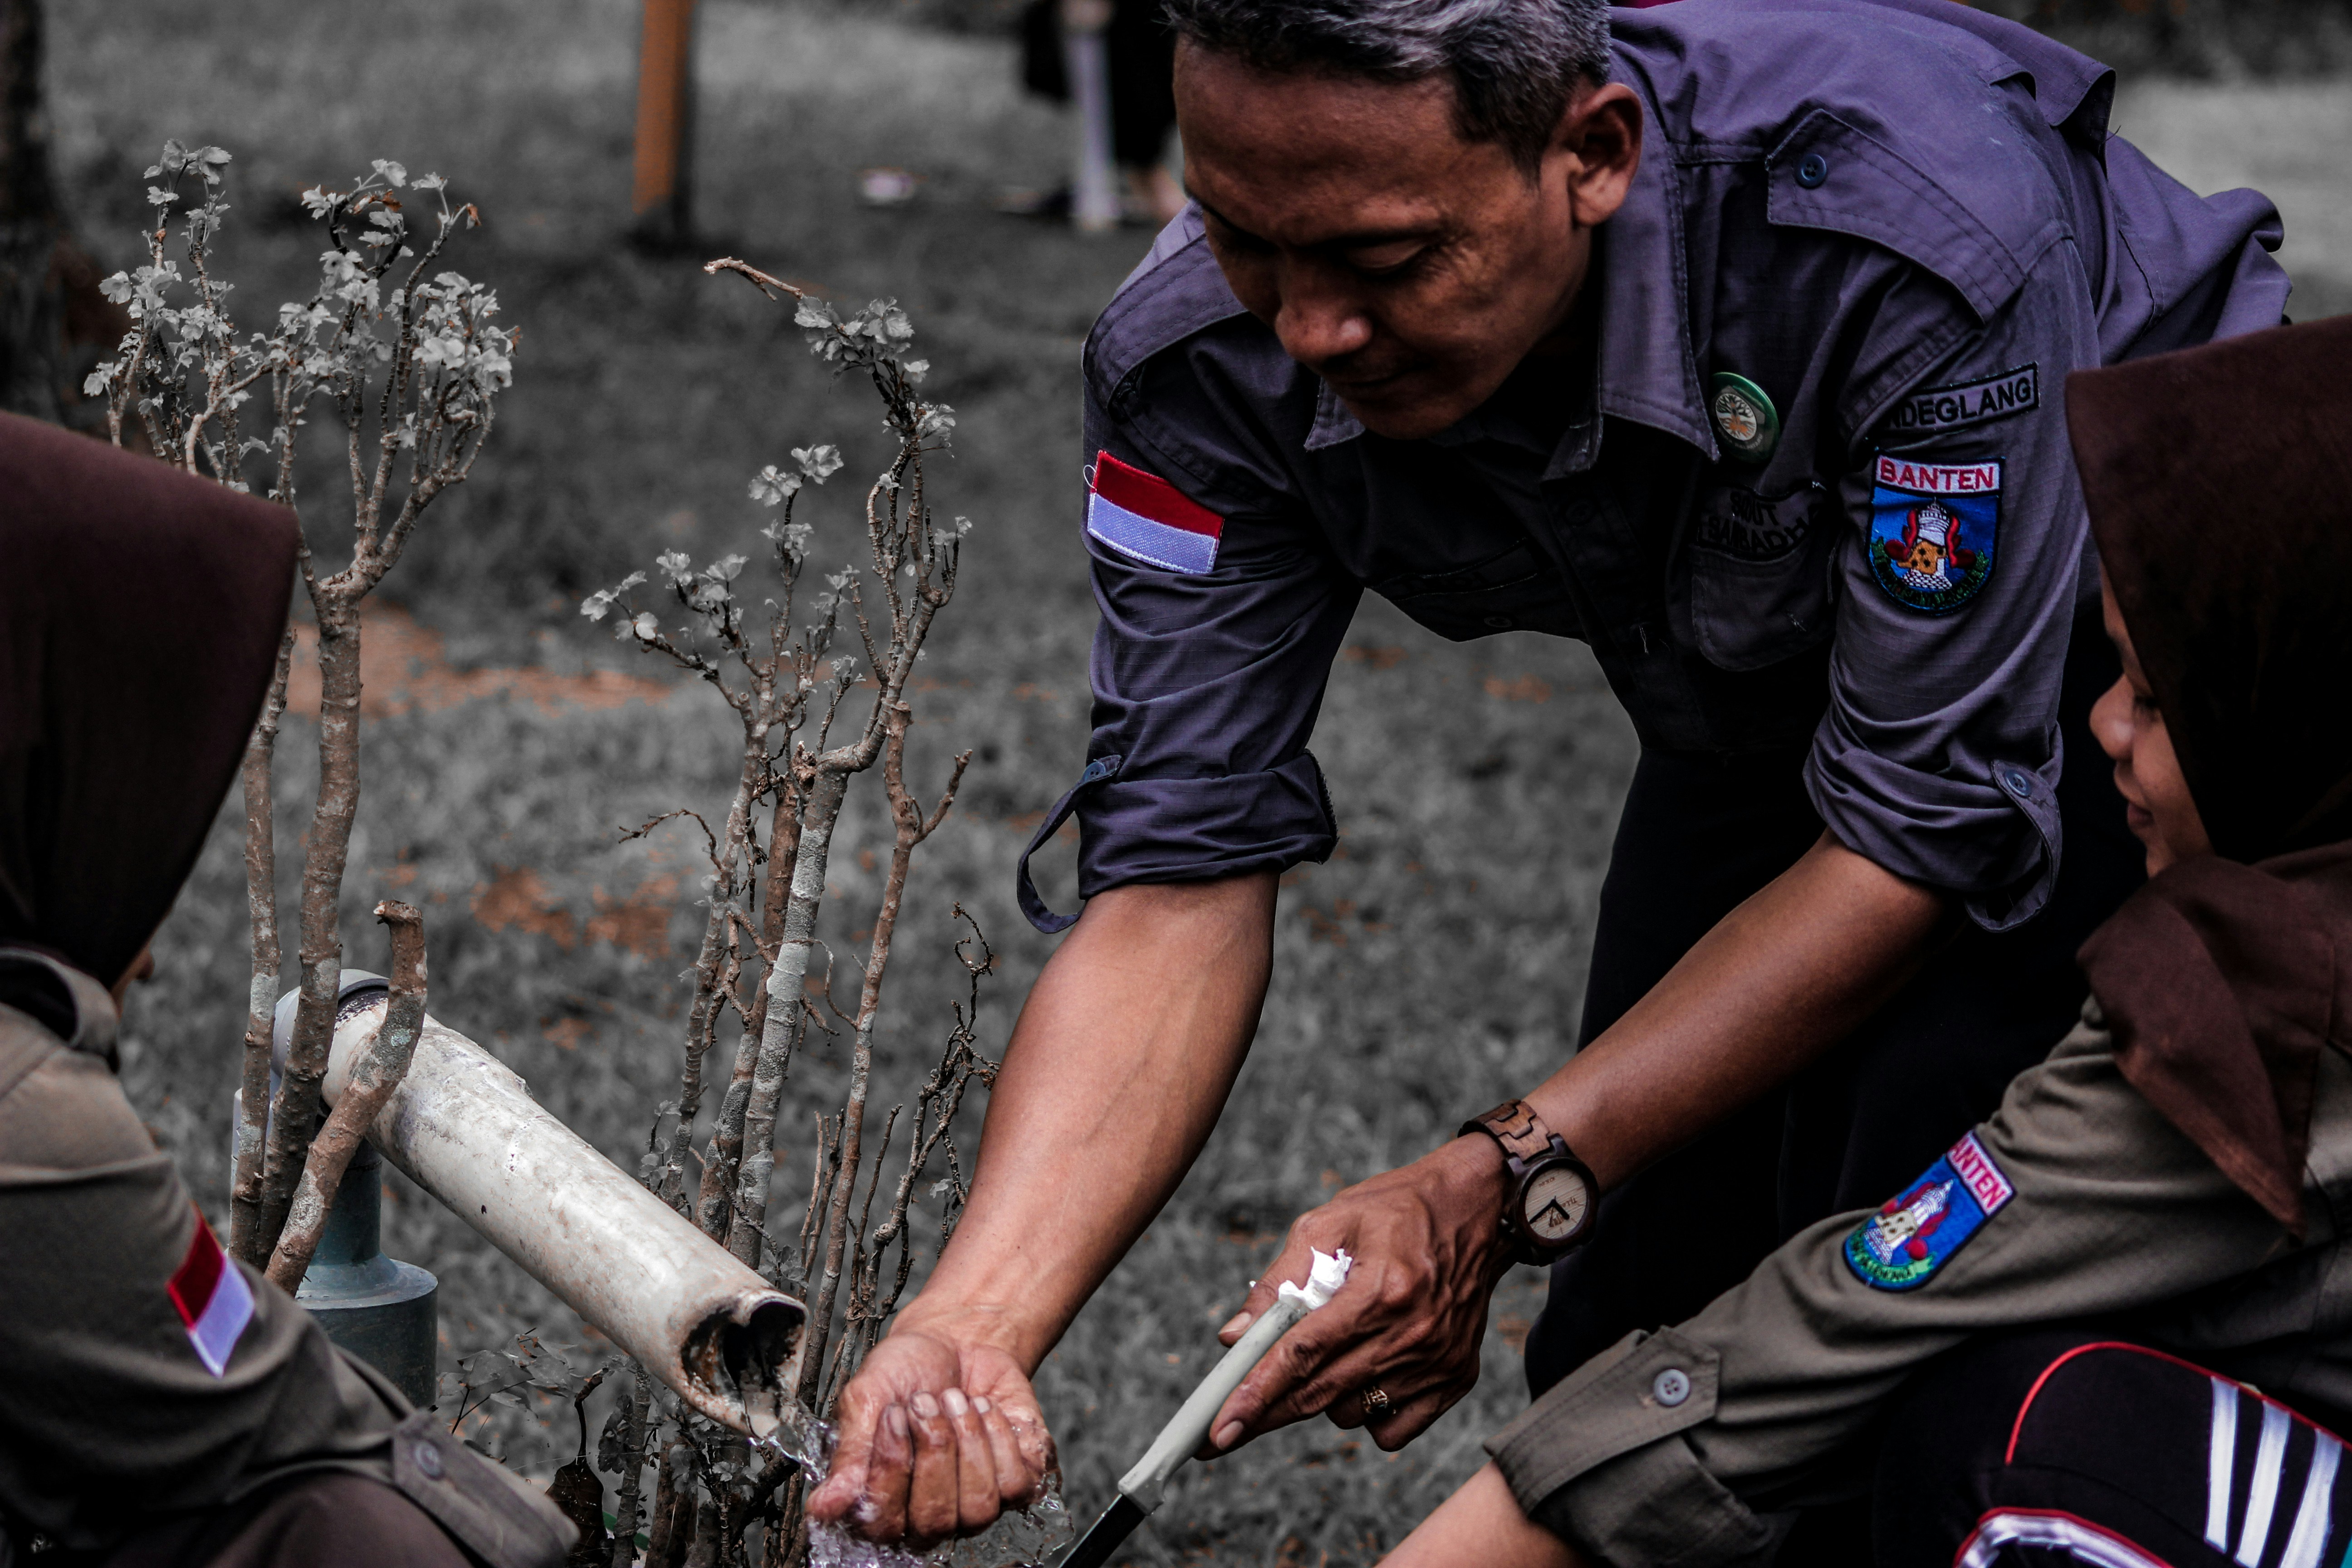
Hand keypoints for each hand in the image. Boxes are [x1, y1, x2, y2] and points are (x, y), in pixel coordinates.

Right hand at [804, 1320, 1055, 1545]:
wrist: (957, 1338)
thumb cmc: (907, 1369)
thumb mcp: (867, 1399)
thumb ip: (851, 1455)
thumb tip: (824, 1507)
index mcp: (882, 1504)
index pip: (884, 1522)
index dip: (892, 1467)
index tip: (895, 1415)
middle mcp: (928, 1517)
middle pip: (935, 1519)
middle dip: (934, 1448)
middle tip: (927, 1401)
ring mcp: (974, 1507)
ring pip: (979, 1507)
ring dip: (968, 1441)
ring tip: (956, 1400)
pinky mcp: (1016, 1484)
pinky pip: (1016, 1485)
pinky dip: (1000, 1437)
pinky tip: (984, 1408)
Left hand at [1206, 1135, 1514, 1451]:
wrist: (1478, 1209)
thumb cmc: (1396, 1209)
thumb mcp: (1328, 1224)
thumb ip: (1278, 1283)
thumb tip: (1233, 1338)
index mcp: (1379, 1290)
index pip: (1304, 1355)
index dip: (1256, 1394)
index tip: (1219, 1430)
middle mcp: (1413, 1334)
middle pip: (1321, 1394)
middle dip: (1266, 1415)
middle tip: (1225, 1429)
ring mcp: (1438, 1362)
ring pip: (1351, 1415)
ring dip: (1324, 1397)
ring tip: (1333, 1348)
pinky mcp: (1456, 1379)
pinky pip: (1392, 1431)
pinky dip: (1367, 1414)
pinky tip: (1365, 1372)